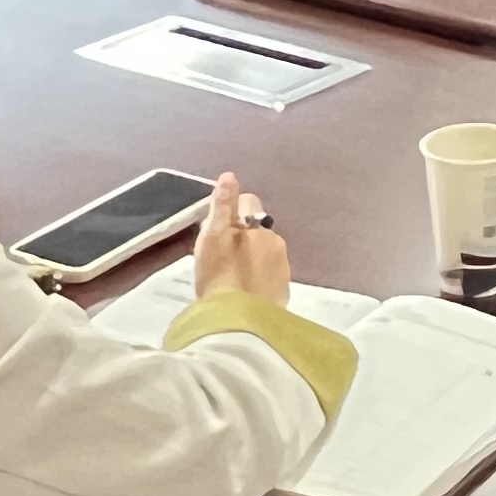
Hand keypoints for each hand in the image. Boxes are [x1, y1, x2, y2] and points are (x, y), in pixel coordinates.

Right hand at [190, 174, 291, 308]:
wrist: (237, 320)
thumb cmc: (219, 273)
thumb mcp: (213, 235)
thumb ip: (223, 204)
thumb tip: (230, 175)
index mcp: (257, 225)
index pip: (248, 202)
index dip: (232, 212)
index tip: (218, 229)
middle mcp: (276, 241)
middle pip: (258, 230)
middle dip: (245, 238)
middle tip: (222, 257)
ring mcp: (283, 268)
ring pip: (266, 255)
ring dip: (253, 260)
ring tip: (233, 279)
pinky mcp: (283, 294)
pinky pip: (270, 279)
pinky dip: (260, 282)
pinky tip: (246, 295)